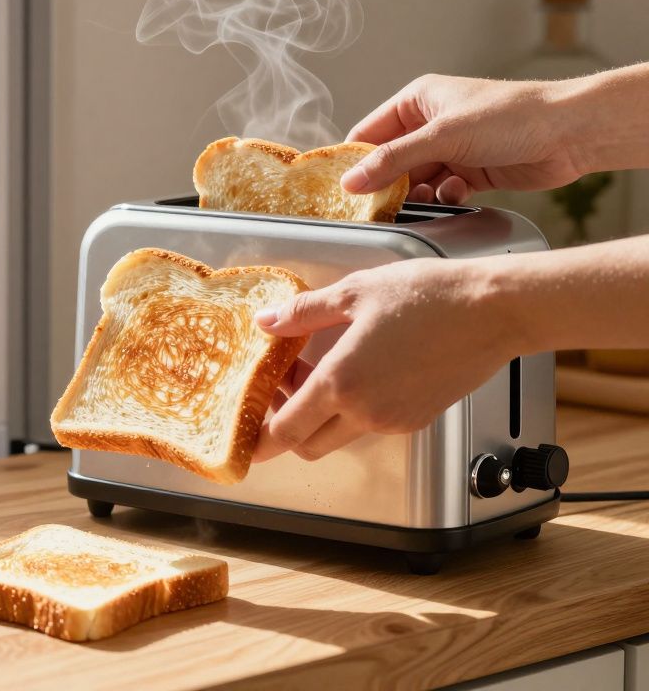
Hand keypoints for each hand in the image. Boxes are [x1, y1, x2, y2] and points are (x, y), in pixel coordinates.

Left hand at [252, 258, 515, 461]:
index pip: (285, 430)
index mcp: (341, 383)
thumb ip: (304, 313)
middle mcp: (364, 412)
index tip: (246, 431)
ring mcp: (392, 421)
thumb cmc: (428, 296)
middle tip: (285, 386)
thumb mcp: (355, 292)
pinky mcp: (416, 420)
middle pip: (307, 445)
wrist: (493, 311)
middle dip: (287, 426)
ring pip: (337, 437)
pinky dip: (352, 412)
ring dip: (319, 416)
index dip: (260, 436)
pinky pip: (370, 427)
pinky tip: (359, 372)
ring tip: (323, 368)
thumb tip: (266, 323)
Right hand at [342, 74, 584, 203]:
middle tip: (376, 208)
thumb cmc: (512, 116)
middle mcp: (431, 124)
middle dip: (386, 185)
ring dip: (416, 196)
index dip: (354, 161)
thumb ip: (393, 161)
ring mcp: (451, 149)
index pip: (369, 133)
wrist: (570, 133)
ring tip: (423, 202)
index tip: (342, 189)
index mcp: (418, 100)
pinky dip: (442, 199)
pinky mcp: (470, 173)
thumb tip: (351, 181)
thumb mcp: (442, 136)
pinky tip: (454, 196)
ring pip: (415, 181)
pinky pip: (441, 192)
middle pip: (390, 162)